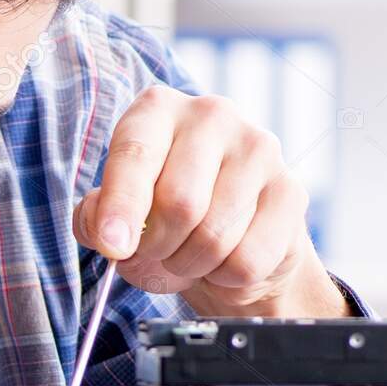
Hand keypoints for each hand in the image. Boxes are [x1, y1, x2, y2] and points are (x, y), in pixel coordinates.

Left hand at [73, 85, 347, 318]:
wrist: (232, 238)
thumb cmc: (163, 219)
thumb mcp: (116, 216)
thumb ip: (95, 219)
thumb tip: (105, 230)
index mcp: (157, 109)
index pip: (135, 155)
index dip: (121, 207)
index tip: (113, 246)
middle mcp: (212, 115)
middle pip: (179, 202)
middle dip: (157, 247)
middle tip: (153, 253)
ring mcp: (259, 148)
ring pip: (215, 235)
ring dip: (190, 264)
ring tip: (187, 255)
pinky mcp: (292, 190)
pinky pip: (248, 258)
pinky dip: (226, 277)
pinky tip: (224, 259)